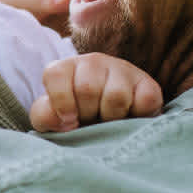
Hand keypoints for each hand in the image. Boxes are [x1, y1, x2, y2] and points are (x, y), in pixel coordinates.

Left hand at [30, 53, 162, 132]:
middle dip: (88, 114)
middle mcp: (93, 63)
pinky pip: (144, 101)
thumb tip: (60, 117)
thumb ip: (44, 115)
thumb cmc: (78, 122)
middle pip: (87, 88)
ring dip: (112, 118)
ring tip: (109, 121)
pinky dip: (137, 116)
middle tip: (91, 121)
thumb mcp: (53, 120)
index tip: (68, 120)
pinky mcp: (148, 86)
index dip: (61, 103)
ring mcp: (122, 71)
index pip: (55, 74)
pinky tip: (130, 118)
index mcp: (66, 68)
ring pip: (116, 95)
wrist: (113, 130)